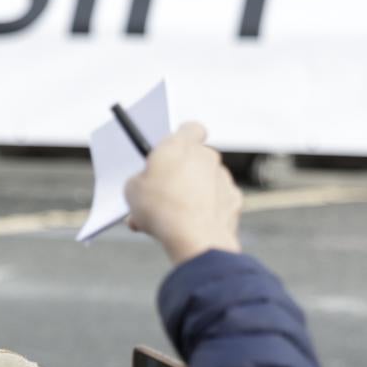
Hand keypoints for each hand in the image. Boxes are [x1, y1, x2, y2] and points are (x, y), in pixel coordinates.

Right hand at [124, 121, 242, 264]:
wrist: (194, 238)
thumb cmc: (161, 209)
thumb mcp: (132, 191)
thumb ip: (139, 180)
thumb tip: (143, 186)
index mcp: (180, 145)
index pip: (189, 129)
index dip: (181, 139)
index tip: (170, 153)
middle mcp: (206, 156)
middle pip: (195, 159)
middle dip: (180, 175)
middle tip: (163, 195)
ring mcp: (224, 178)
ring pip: (206, 183)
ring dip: (192, 195)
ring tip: (172, 219)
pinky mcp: (234, 200)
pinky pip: (218, 202)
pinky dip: (207, 211)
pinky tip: (192, 227)